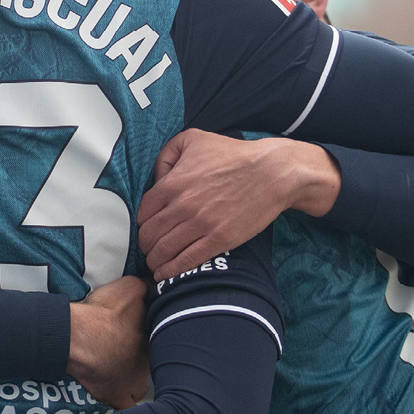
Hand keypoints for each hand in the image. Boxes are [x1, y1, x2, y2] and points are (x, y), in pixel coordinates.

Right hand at [67, 275, 149, 409]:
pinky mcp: (115, 396)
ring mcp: (133, 384)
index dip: (155, 336)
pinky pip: (126, 407)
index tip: (146, 332)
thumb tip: (158, 284)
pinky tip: (121, 397)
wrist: (81, 337)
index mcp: (155, 340)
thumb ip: (147, 287)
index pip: (164, 340)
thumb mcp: (131, 287)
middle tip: (131, 349)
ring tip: (125, 372)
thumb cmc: (106, 312)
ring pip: (142, 387)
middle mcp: (149, 365)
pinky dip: (124, 403)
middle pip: (154, 364)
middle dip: (146, 359)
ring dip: (136, 382)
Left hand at [137, 129, 341, 282]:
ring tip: (155, 263)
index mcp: (172, 183)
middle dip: (145, 244)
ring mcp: (201, 224)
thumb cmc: (233, 154)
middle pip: (149, 234)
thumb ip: (167, 153)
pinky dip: (171, 270)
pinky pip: (187, 260)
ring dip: (155, 260)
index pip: (143, 212)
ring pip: (164, 250)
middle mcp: (182, 206)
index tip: (146, 227)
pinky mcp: (219, 239)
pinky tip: (165, 274)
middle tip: (148, 248)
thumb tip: (157, 176)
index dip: (141, 223)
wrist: (271, 172)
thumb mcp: (194, 139)